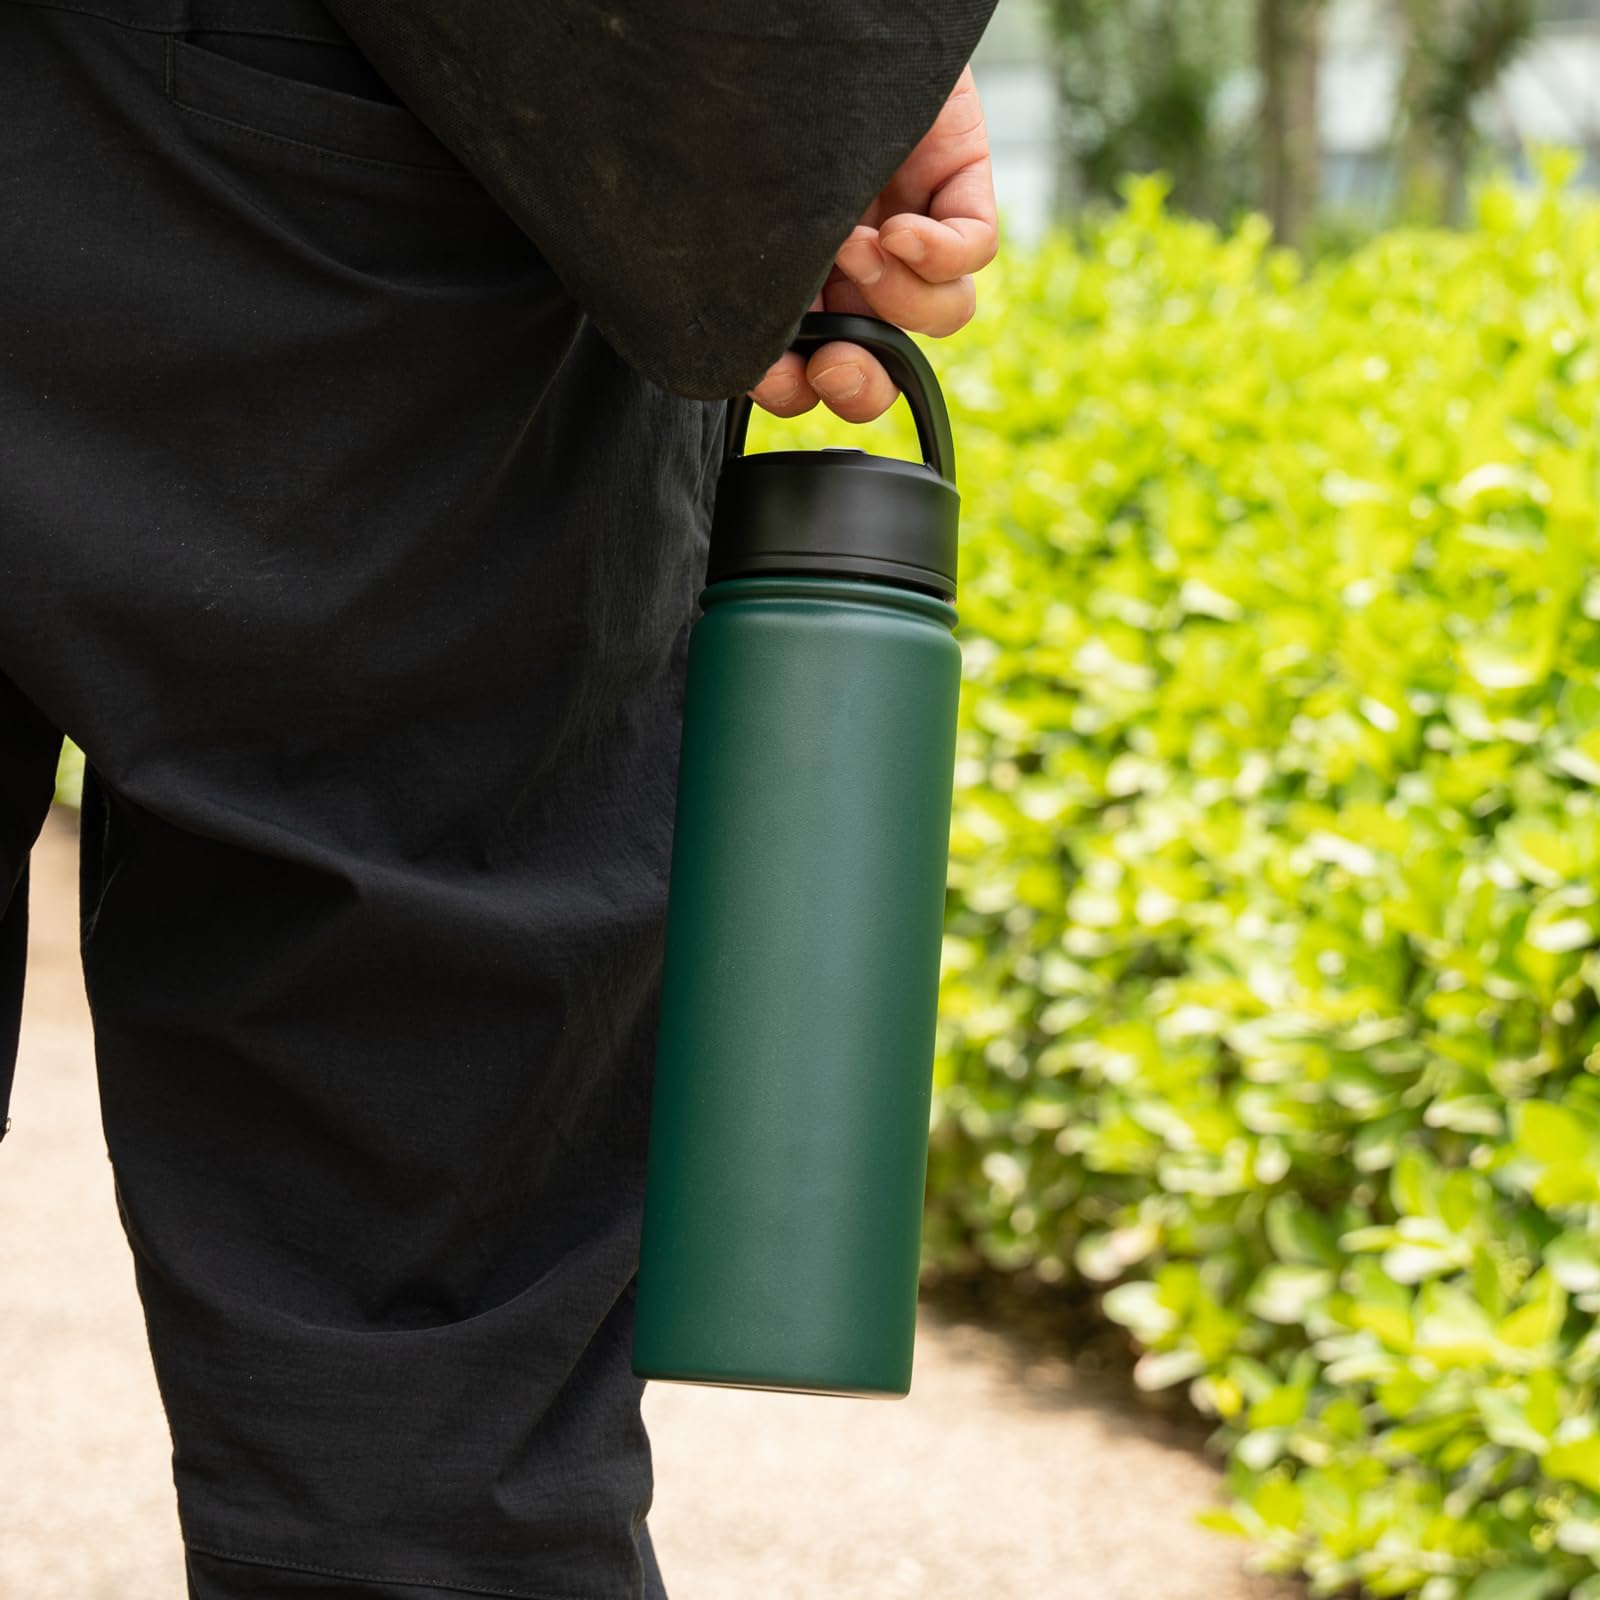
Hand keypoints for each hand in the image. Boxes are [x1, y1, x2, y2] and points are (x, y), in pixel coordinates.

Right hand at [749, 65, 996, 423]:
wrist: (794, 23)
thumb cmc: (747, 110)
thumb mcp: (736, 222)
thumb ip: (744, 289)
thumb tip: (751, 359)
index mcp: (802, 278)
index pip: (814, 368)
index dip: (801, 391)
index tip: (784, 374)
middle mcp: (861, 264)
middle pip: (887, 362)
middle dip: (862, 382)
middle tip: (835, 358)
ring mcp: (916, 224)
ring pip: (941, 314)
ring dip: (895, 299)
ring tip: (855, 245)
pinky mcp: (960, 179)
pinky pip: (974, 251)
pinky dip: (938, 254)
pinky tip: (897, 227)